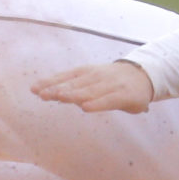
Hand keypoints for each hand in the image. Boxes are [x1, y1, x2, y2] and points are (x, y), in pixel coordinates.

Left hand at [33, 61, 155, 113]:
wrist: (144, 75)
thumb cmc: (113, 81)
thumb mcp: (93, 79)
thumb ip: (75, 87)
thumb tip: (51, 92)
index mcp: (88, 72)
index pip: (66, 77)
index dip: (51, 82)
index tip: (34, 89)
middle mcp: (98, 76)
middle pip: (75, 84)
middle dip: (58, 88)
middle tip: (42, 94)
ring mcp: (111, 85)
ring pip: (90, 90)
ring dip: (74, 94)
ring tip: (59, 97)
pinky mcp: (124, 95)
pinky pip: (109, 100)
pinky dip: (97, 103)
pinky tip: (86, 107)